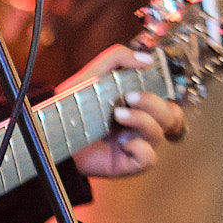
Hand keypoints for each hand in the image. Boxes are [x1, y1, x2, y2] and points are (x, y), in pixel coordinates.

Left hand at [67, 46, 185, 178]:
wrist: (52, 132)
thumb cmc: (74, 104)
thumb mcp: (94, 74)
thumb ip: (119, 58)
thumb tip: (147, 59)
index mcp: (139, 106)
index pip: (169, 101)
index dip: (168, 93)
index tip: (149, 80)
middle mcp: (141, 126)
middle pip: (170, 116)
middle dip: (154, 103)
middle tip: (129, 96)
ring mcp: (136, 145)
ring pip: (159, 134)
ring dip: (142, 120)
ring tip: (118, 114)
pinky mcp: (128, 163)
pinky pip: (149, 158)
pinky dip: (141, 148)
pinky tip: (123, 142)